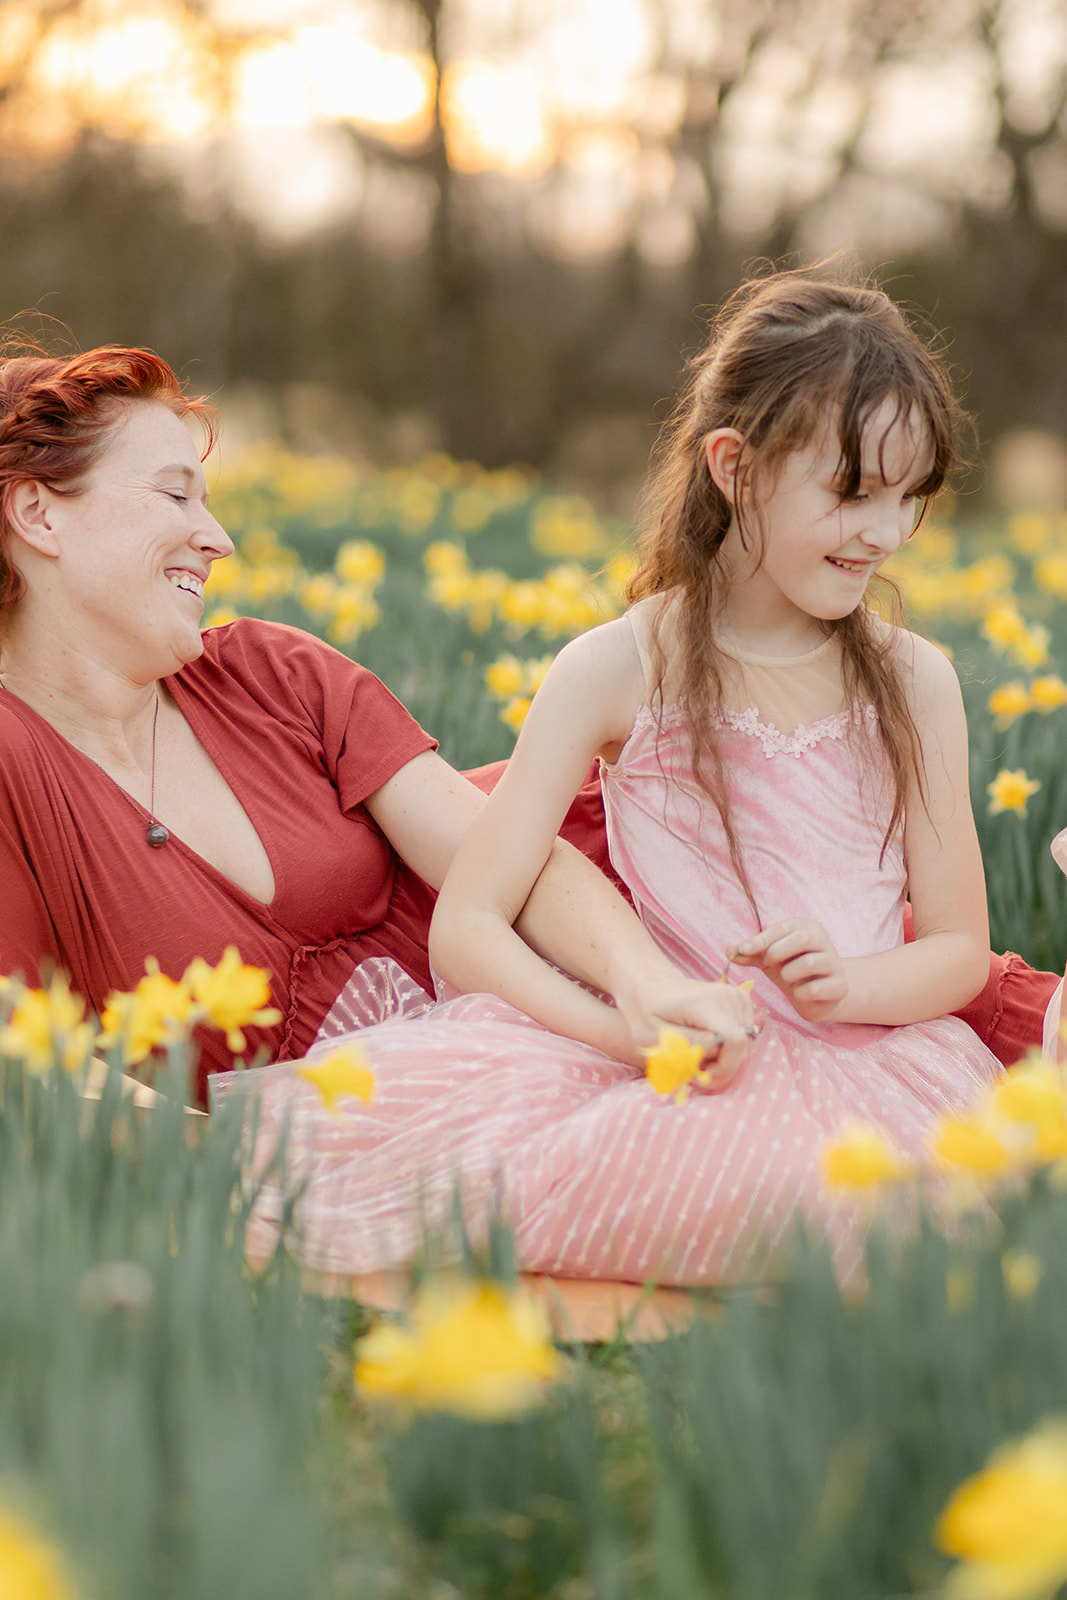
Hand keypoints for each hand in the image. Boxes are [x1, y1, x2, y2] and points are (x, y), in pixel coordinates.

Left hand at [614, 971, 757, 1089]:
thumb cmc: (646, 1011)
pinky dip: (729, 1047)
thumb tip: (715, 1049)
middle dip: (721, 1068)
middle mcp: (724, 996)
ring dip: (724, 1058)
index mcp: (700, 1004)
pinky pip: (745, 1035)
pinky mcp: (740, 999)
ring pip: (745, 1045)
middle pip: (742, 1047)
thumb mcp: (652, 1035)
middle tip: (695, 1071)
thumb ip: (685, 1044)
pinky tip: (708, 1044)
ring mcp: (736, 996)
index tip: (703, 1074)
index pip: (735, 1040)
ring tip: (698, 1056)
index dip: (724, 1067)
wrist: (651, 985)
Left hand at [730, 920, 846, 1021]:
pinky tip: (799, 993)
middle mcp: (823, 942)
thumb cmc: (792, 969)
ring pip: (810, 963)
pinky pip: (816, 988)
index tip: (743, 949)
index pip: (784, 927)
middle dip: (778, 951)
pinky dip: (801, 993)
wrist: (819, 995)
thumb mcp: (769, 959)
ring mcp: (834, 963)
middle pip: (803, 938)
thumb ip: (751, 953)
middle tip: (768, 963)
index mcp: (806, 928)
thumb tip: (728, 950)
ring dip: (789, 973)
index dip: (762, 938)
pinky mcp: (839, 986)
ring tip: (786, 978)